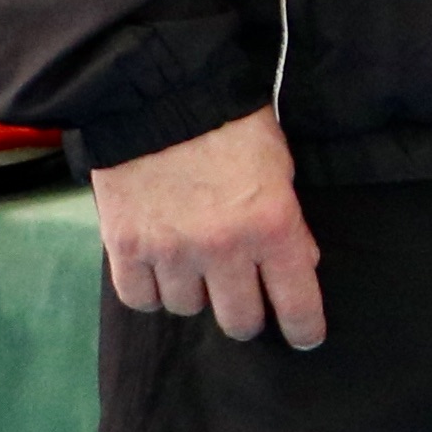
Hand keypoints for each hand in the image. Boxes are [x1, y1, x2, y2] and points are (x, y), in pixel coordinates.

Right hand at [90, 111, 325, 348]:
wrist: (157, 93)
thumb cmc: (229, 123)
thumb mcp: (280, 167)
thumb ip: (289, 221)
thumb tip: (300, 262)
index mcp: (272, 226)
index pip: (296, 303)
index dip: (304, 328)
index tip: (306, 338)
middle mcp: (223, 249)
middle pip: (239, 320)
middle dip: (247, 315)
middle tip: (245, 301)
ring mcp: (171, 251)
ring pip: (187, 309)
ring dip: (196, 294)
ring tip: (197, 267)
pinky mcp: (125, 246)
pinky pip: (140, 298)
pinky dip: (151, 291)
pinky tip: (160, 271)